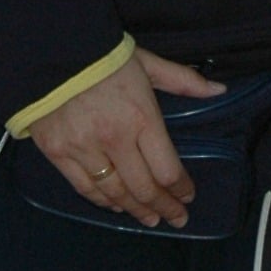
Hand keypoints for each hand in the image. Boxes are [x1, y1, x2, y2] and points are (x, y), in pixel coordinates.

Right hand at [28, 49, 223, 228]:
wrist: (51, 51)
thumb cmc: (104, 56)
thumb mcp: (148, 62)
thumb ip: (183, 80)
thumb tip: (219, 90)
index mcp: (141, 117)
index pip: (167, 169)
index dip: (181, 188)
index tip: (189, 196)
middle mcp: (114, 140)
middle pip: (144, 188)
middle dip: (164, 207)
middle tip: (176, 218)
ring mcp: (84, 150)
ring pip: (115, 194)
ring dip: (136, 211)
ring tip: (150, 219)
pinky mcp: (58, 154)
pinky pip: (84, 188)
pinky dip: (103, 202)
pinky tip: (116, 206)